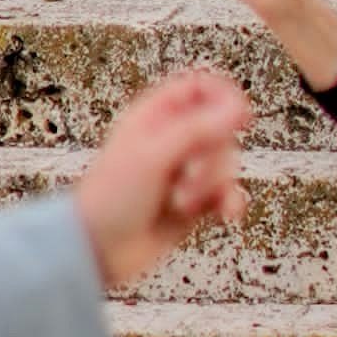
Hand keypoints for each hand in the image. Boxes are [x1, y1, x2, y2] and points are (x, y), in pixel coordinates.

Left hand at [74, 66, 253, 289]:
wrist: (98, 250)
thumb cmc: (110, 199)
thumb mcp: (153, 156)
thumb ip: (197, 129)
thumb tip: (237, 107)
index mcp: (155, 116)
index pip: (200, 87)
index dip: (223, 96)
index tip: (239, 115)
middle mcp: (172, 139)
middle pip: (220, 129)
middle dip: (214, 155)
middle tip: (190, 173)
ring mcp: (184, 171)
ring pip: (225, 163)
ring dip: (213, 184)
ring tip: (183, 202)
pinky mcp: (194, 200)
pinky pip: (226, 192)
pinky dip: (229, 201)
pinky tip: (226, 213)